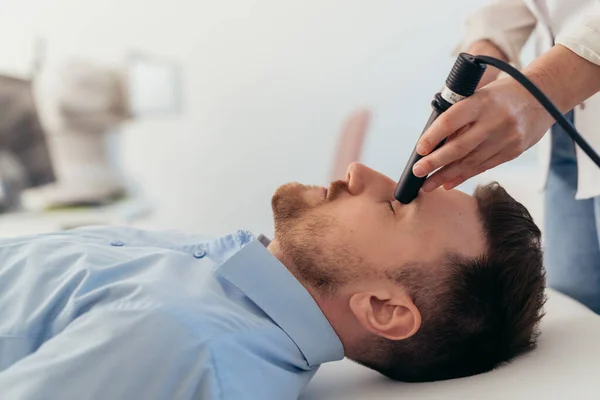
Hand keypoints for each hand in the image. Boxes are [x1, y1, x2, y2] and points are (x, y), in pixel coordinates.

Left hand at [412, 76, 553, 190]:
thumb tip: (432, 141)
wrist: (543, 96)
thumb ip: (459, 114)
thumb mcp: (480, 95)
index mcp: (482, 101)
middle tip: (417, 172)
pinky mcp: (512, 151)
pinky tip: (447, 183)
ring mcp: (505, 139)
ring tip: (427, 184)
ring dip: (445, 175)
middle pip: (459, 147)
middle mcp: (494, 121)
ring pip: (470, 162)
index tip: (420, 149)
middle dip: (435, 162)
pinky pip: (483, 167)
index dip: (433, 137)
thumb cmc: (502, 95)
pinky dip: (463, 176)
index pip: (451, 121)